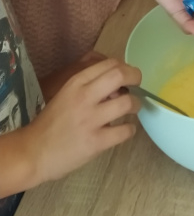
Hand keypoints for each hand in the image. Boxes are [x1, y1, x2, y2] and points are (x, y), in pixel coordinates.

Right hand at [23, 58, 142, 185]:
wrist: (33, 152)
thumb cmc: (51, 123)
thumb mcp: (66, 95)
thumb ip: (89, 86)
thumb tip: (118, 85)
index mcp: (76, 83)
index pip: (109, 64)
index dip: (125, 67)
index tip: (128, 76)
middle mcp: (84, 97)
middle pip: (120, 75)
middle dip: (136, 77)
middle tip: (138, 85)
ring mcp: (90, 120)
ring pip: (127, 103)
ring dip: (135, 105)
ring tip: (132, 109)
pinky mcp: (96, 142)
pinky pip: (125, 131)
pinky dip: (130, 130)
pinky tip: (125, 130)